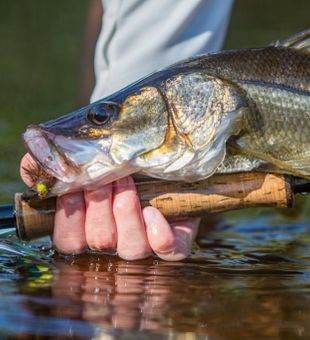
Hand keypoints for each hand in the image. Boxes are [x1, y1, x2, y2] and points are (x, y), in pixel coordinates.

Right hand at [20, 153, 199, 260]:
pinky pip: (168, 251)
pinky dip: (159, 235)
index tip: (76, 185)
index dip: (69, 216)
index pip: (69, 242)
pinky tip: (152, 212)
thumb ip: (55, 162)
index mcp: (90, 230)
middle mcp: (115, 243)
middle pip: (100, 241)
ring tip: (126, 183)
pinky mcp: (175, 241)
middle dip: (99, 206)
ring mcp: (146, 244)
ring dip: (125, 212)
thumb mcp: (87, 156)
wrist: (157, 156)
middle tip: (105, 178)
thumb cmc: (117, 160)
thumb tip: (31, 168)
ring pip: (131, 248)